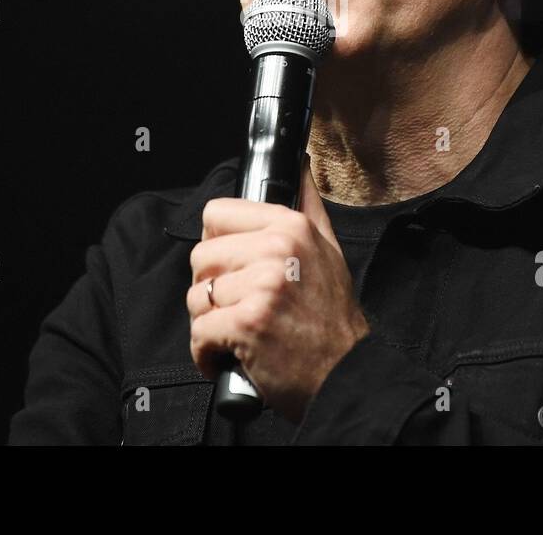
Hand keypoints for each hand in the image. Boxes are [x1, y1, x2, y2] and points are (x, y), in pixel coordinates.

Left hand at [187, 153, 370, 423]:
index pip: (216, 214)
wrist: (347, 375)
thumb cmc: (333, 319)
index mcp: (291, 226)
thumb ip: (309, 207)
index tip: (230, 268)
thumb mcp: (329, 251)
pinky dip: (206, 353)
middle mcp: (277, 249)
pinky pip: (199, 332)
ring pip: (195, 297)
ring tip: (237, 333)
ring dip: (209, 324)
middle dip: (209, 288)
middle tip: (236, 307)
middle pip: (200, 257)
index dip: (216, 245)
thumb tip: (298, 166)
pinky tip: (229, 357)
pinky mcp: (247, 323)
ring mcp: (262, 286)